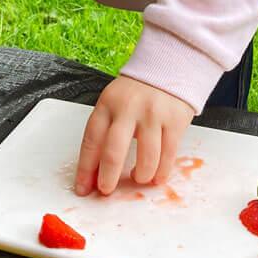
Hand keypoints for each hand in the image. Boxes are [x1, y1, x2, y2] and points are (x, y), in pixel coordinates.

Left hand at [75, 76, 194, 196]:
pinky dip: (161, 172)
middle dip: (108, 178)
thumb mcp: (114, 102)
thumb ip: (105, 132)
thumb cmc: (137, 92)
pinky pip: (168, 155)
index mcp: (108, 103)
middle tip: (107, 190)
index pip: (91, 139)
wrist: (168, 67)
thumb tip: (94, 173)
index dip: (86, 168)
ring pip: (146, 158)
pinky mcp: (175, 120)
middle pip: (114, 151)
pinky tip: (156, 175)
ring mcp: (153, 114)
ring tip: (138, 178)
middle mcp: (129, 108)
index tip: (82, 188)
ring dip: (141, 176)